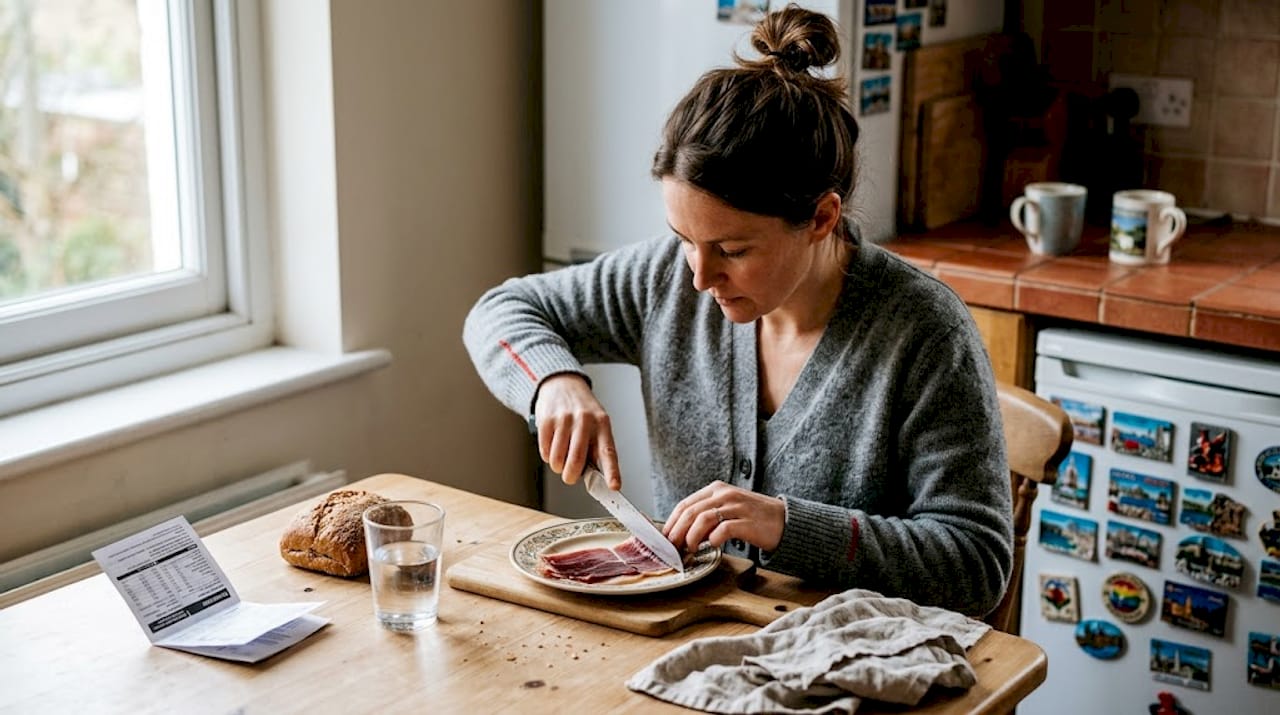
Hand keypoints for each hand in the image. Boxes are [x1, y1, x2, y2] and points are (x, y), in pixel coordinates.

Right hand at [532, 374, 621, 487]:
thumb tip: (595, 477)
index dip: (611, 472)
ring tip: (561, 456)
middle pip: (576, 461)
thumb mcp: (597, 423)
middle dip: (571, 476)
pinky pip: (545, 452)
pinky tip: (553, 445)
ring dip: (558, 466)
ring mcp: (564, 420)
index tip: (614, 486)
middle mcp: (584, 421)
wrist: (562, 384)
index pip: (608, 452)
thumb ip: (596, 447)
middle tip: (570, 476)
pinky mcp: (546, 420)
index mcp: (602, 424)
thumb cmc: (582, 410)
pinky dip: (548, 456)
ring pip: (557, 459)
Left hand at [663, 480, 783, 552]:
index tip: (664, 538)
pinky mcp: (748, 522)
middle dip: (677, 532)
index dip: (671, 522)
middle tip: (672, 548)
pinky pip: (723, 530)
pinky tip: (713, 546)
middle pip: (690, 512)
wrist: (784, 521)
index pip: (685, 504)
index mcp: (717, 489)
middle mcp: (725, 494)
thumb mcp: (727, 508)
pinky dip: (713, 540)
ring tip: (690, 550)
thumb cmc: (753, 517)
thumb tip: (682, 533)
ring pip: (703, 519)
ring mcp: (737, 507)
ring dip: (691, 537)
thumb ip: (707, 514)